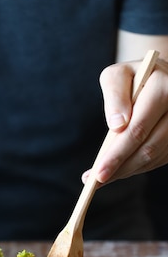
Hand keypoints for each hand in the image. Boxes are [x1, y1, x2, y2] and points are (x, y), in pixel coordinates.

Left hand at [83, 56, 167, 183]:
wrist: (159, 78)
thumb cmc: (133, 77)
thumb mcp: (117, 75)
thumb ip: (114, 95)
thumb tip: (116, 125)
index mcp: (164, 88)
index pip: (137, 129)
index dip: (116, 154)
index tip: (97, 173)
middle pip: (147, 148)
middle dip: (119, 168)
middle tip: (96, 181)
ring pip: (154, 157)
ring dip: (127, 170)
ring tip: (103, 176)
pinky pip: (158, 159)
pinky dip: (137, 166)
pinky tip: (120, 168)